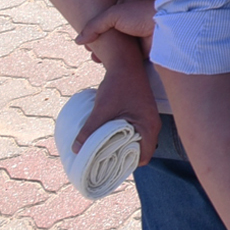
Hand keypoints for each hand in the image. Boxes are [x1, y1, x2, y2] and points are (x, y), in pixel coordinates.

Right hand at [78, 0, 159, 52]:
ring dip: (105, 52)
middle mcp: (130, 19)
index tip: (85, 38)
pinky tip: (106, 63)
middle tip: (89, 50)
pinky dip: (115, 59)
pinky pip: (124, 55)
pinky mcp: (141, 48)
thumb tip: (78, 40)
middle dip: (98, 42)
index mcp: (125, 6)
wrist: (164, 28)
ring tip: (95, 58)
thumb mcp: (113, 14)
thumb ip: (94, 26)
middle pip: (109, 32)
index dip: (93, 27)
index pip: (104, 16)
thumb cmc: (141, 14)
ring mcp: (135, 34)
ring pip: (116, 45)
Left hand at [80, 49, 162, 163]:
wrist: (125, 63)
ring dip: (122, 147)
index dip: (127, 165)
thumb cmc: (117, 85)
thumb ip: (89, 130)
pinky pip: (135, 132)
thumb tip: (76, 149)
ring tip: (104, 150)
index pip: (143, 157)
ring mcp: (148, 119)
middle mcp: (152, 125)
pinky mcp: (142, 114)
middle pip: (140, 151)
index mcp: (149, 127)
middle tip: (104, 161)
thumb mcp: (102, 109)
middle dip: (123, 158)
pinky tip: (109, 137)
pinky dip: (124, 137)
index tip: (110, 166)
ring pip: (136, 142)